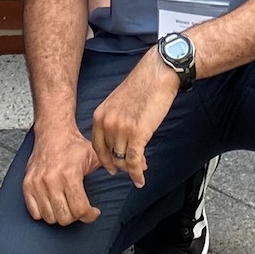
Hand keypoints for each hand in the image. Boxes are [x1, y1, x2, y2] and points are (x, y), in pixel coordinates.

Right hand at [22, 120, 103, 225]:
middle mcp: (51, 180)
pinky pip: (35, 212)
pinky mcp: (27, 184)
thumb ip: (109, 167)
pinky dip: (44, 212)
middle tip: (80, 208)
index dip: (90, 216)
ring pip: (50, 217)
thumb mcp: (94, 155)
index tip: (94, 212)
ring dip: (60, 215)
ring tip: (67, 205)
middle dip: (76, 216)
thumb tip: (132, 172)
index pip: (80, 209)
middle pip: (64, 217)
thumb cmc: (74, 145)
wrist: (53, 132)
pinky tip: (53, 204)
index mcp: (69, 174)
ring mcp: (37, 183)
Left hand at [88, 52, 179, 188]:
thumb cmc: (142, 86)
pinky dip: (137, 174)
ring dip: (132, 169)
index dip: (105, 160)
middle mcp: (107, 124)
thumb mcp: (117, 103)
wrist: (157, 74)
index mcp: (99, 116)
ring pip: (122, 161)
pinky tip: (141, 179)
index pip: (97, 147)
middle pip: (110, 156)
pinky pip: (134, 162)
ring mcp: (121, 129)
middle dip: (121, 166)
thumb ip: (113, 122)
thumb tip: (118, 142)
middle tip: (131, 169)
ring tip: (141, 169)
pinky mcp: (137, 134)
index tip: (112, 168)